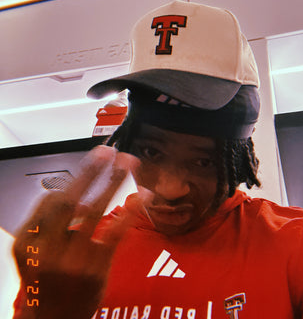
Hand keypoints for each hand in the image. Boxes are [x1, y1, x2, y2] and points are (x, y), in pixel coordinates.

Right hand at [13, 146, 135, 318]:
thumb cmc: (45, 283)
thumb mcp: (34, 253)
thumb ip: (50, 225)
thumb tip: (80, 197)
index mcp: (28, 241)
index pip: (51, 200)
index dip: (75, 181)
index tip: (94, 164)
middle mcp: (46, 249)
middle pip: (70, 198)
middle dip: (91, 171)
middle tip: (108, 151)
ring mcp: (72, 260)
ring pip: (95, 211)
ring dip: (114, 182)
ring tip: (128, 163)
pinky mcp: (95, 270)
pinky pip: (115, 233)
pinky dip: (130, 210)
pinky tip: (142, 195)